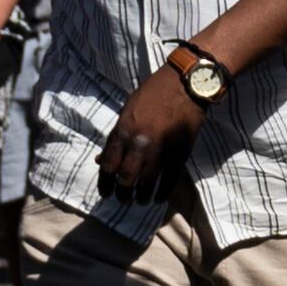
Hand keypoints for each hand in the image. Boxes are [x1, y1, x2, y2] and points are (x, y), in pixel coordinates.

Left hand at [100, 64, 208, 192]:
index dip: (105, 183)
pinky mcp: (179, 153)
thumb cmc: (153, 94)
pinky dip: (162, 193)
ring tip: (140, 201)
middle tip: (123, 200)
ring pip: (146, 183)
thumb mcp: (127, 111)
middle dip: (122, 193)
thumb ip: (116, 137)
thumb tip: (102, 160)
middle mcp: (139, 143)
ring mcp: (160, 150)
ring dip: (141, 197)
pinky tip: (158, 199)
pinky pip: (168, 180)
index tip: (106, 192)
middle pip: (126, 178)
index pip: (108, 165)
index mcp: (123, 131)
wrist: (184, 84)